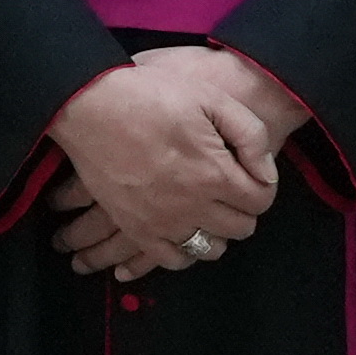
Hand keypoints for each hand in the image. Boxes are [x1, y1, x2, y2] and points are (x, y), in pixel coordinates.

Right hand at [43, 47, 286, 279]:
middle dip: (244, 209)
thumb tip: (266, 173)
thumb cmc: (151, 94)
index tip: (252, 174)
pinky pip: (171, 260)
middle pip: (240, 228)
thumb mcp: (211, 99)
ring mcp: (161, 222)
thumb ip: (251, 136)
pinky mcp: (134, 228)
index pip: (261, 201)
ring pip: (209, 250)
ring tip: (209, 210)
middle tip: (232, 189)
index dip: (263, 186)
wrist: (90, 104)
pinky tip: (184, 232)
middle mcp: (191, 207)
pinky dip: (184, 252)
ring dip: (217, 232)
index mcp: (214, 174)